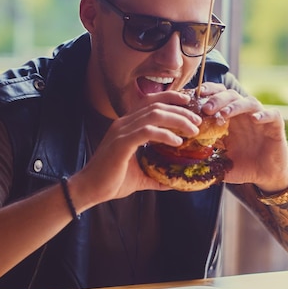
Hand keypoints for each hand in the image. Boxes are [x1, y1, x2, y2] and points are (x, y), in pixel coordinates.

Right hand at [74, 91, 202, 205]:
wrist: (90, 190)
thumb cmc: (111, 182)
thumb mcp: (140, 176)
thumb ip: (156, 174)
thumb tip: (173, 182)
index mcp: (126, 126)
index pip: (150, 102)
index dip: (170, 98)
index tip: (188, 104)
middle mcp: (123, 124)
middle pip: (156, 105)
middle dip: (180, 110)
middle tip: (197, 121)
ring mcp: (122, 132)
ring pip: (154, 115)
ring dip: (177, 120)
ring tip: (193, 130)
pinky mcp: (121, 143)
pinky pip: (147, 131)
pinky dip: (165, 134)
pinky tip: (177, 141)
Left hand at [196, 83, 287, 191]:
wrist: (265, 176)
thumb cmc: (241, 165)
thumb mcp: (219, 161)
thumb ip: (204, 156)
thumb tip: (181, 158)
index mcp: (229, 118)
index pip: (217, 97)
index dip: (206, 94)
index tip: (193, 97)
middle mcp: (243, 114)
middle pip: (230, 96)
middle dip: (217, 99)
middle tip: (205, 108)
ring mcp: (260, 118)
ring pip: (248, 102)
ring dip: (235, 106)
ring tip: (223, 114)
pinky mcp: (276, 125)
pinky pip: (272, 114)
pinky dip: (263, 115)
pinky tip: (254, 120)